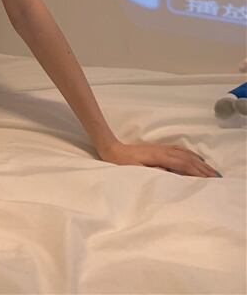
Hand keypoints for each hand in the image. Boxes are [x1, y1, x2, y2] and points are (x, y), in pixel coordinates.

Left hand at [98, 140, 221, 176]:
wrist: (111, 149)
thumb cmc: (122, 163)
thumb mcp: (136, 170)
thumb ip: (152, 172)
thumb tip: (169, 173)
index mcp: (159, 157)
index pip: (183, 164)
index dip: (197, 172)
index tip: (210, 180)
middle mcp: (163, 151)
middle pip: (188, 158)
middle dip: (203, 168)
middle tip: (217, 177)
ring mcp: (161, 148)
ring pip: (185, 153)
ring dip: (199, 161)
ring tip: (211, 170)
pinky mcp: (159, 148)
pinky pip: (180, 150)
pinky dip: (191, 154)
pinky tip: (195, 158)